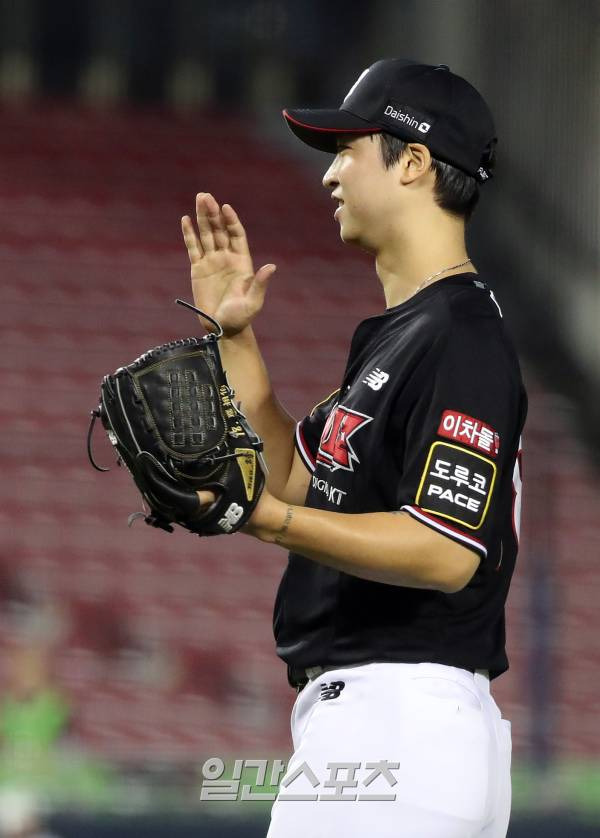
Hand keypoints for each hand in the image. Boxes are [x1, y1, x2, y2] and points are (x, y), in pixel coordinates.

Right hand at [181, 193, 276, 336]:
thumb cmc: (241, 316)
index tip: (225, 208)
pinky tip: (185, 220)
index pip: (236, 234)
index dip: (231, 220)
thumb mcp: (253, 302)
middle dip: (213, 213)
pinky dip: (189, 234)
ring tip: (199, 198)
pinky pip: (193, 248)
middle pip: (220, 229)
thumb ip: (260, 284)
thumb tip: (271, 267)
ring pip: (206, 234)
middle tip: (206, 196)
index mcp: (242, 261)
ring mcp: (212, 262)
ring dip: (202, 217)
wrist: (223, 328)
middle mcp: (226, 257)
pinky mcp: (198, 269)